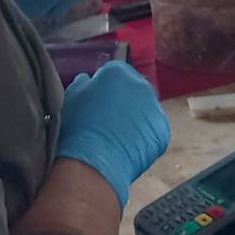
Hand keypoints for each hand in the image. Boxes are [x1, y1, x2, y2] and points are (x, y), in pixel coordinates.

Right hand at [56, 62, 170, 208]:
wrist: (93, 162)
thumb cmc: (77, 128)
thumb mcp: (71, 97)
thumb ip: (83, 83)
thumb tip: (88, 81)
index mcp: (118, 72)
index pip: (114, 73)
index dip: (104, 87)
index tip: (97, 101)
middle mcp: (141, 86)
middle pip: (133, 90)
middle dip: (123, 101)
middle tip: (106, 120)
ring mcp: (155, 108)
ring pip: (145, 110)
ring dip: (134, 119)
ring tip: (116, 137)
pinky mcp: (162, 130)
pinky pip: (152, 130)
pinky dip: (143, 137)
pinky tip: (127, 147)